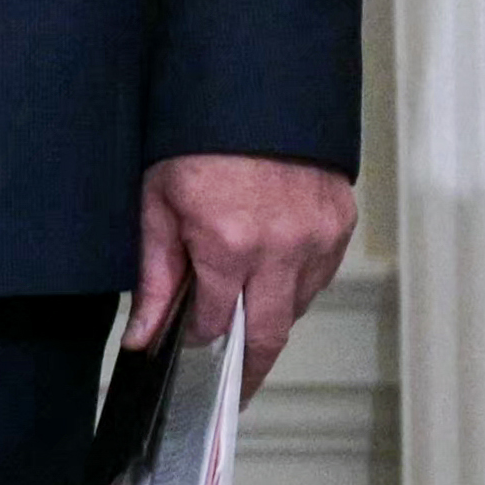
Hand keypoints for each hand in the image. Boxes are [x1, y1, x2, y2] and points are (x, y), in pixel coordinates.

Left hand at [134, 152, 359, 385]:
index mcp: (230, 246)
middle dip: (248, 368)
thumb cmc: (195, 143)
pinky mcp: (341, 223)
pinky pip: (319, 276)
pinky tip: (270, 282)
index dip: (199, 343)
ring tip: (245, 326)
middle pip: (269, 335)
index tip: (188, 355)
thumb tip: (142, 337)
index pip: (217, 325)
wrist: (253, 92)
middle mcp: (283, 249)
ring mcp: (319, 237)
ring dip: (271, 321)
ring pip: (298, 307)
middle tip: (232, 392)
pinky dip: (295, 287)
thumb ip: (155, 279)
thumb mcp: (157, 206)